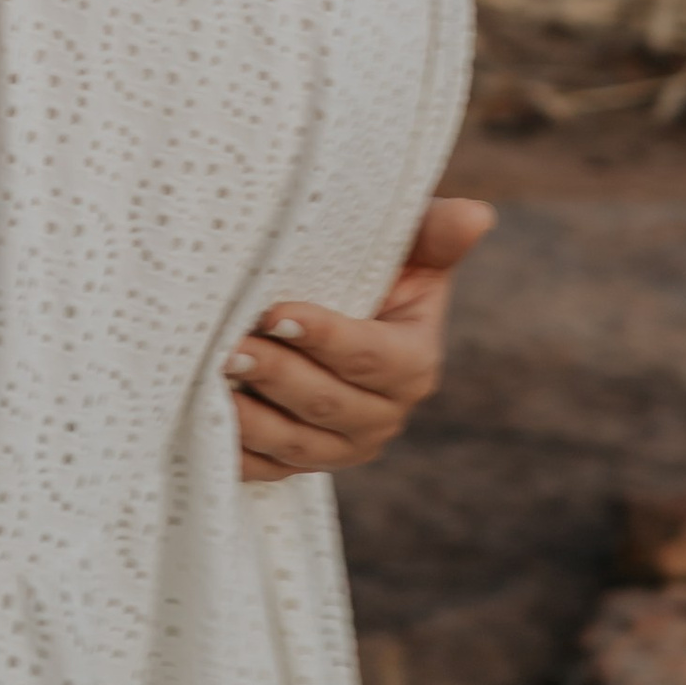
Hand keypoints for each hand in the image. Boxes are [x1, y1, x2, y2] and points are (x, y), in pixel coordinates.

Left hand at [225, 194, 496, 484]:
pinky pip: (267, 471)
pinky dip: (237, 453)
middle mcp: (382, 416)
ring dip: (253, 418)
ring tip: (214, 379)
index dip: (326, 338)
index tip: (276, 311)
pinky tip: (207, 422)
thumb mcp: (406, 248)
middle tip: (232, 347)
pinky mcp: (299, 464)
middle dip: (278, 375)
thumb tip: (478, 213)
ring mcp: (340, 447)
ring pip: (297, 445)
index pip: (371, 357)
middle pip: (328, 404)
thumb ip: (435, 233)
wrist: (331, 307)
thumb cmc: (372, 268)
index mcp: (414, 364)